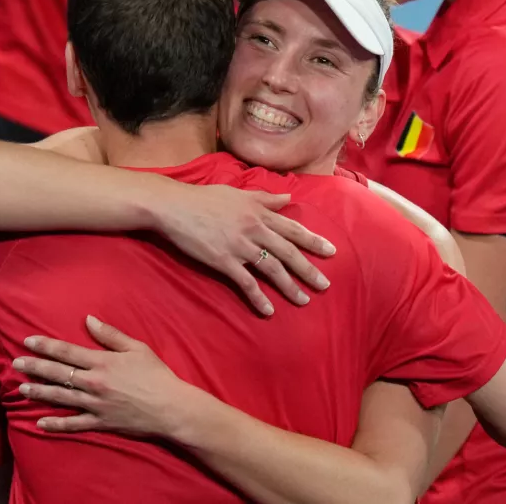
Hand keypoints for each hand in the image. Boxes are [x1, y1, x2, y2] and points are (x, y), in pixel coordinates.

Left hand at [14, 316, 194, 437]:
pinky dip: (56, 424)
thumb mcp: (137, 348)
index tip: (28, 341)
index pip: (66, 351)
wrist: (170, 407)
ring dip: (39, 393)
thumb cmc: (157, 375)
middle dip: (35, 367)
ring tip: (21, 389)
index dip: (45, 345)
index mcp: (102, 362)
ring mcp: (95, 404)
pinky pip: (73, 424)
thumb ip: (110, 335)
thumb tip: (88, 320)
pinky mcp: (100, 422)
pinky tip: (40, 423)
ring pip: (60, 397)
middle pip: (58, 373)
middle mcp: (93, 382)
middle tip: (15, 364)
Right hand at [152, 183, 335, 315]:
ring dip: (290, 287)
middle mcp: (255, 229)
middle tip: (325, 285)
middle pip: (288, 252)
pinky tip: (269, 311)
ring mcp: (240, 246)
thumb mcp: (238, 193)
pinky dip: (259, 298)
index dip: (313, 240)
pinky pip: (246, 283)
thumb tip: (288, 198)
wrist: (174, 206)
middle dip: (309, 269)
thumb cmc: (204, 198)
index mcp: (259, 212)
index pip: (292, 228)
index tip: (331, 252)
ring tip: (304, 301)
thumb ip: (265, 198)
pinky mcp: (224, 261)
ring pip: (272, 269)